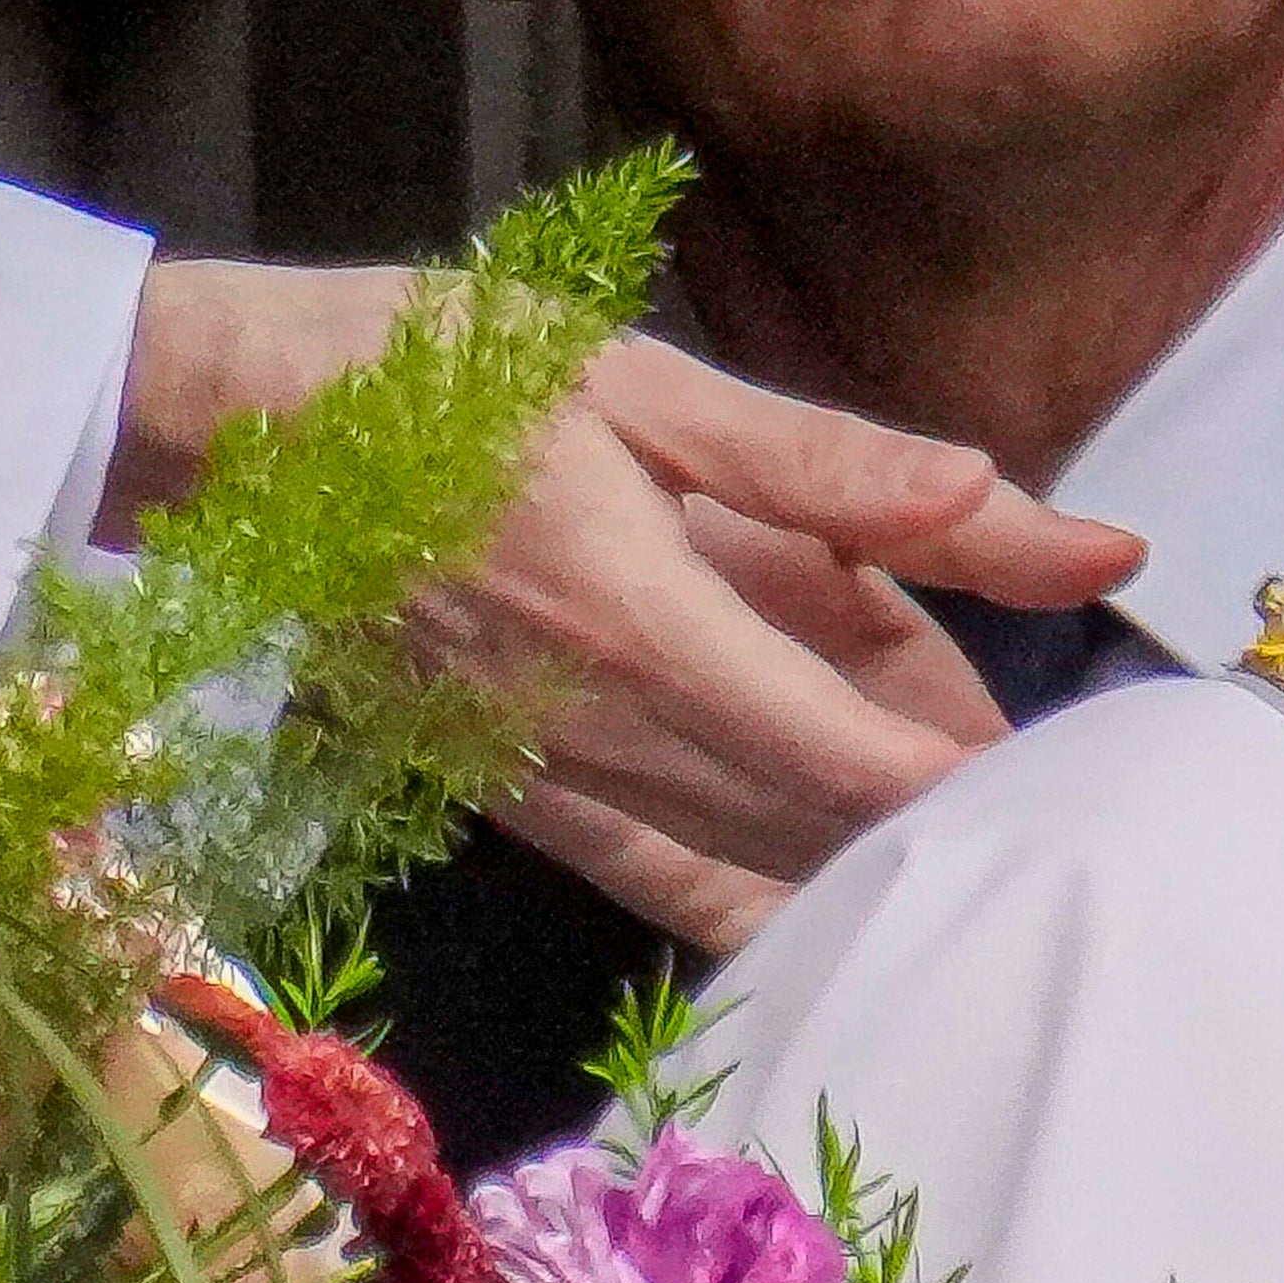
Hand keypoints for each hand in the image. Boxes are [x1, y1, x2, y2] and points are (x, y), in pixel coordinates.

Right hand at [117, 263, 1135, 948]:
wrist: (215, 435)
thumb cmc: (434, 378)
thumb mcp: (644, 382)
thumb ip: (829, 464)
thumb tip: (995, 489)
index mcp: (644, 621)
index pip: (845, 754)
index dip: (965, 786)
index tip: (1068, 784)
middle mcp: (598, 732)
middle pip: (817, 821)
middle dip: (941, 815)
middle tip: (1060, 796)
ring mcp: (550, 781)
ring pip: (751, 861)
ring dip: (865, 851)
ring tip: (976, 824)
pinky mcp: (514, 800)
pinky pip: (668, 879)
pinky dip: (765, 894)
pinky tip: (841, 904)